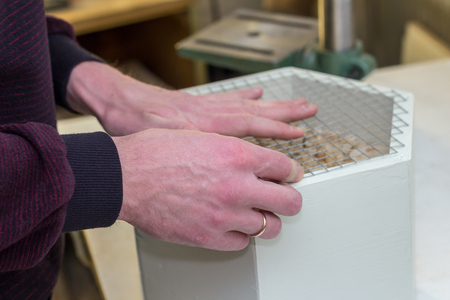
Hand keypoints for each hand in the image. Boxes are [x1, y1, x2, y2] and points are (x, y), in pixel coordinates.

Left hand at [67, 62, 316, 137]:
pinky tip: (258, 92)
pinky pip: (230, 97)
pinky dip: (246, 95)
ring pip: (249, 103)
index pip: (251, 128)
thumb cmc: (136, 130)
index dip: (277, 133)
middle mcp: (213, 114)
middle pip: (257, 112)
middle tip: (310, 112)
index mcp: (208, 128)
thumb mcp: (164, 149)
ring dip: (275, 104)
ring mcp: (208, 106)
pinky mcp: (200, 102)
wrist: (119, 104)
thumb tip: (216, 177)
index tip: (299, 137)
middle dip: (286, 113)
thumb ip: (192, 158)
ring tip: (297, 102)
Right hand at [113, 129, 303, 250]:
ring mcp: (225, 215)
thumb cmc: (157, 152)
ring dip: (267, 219)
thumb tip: (256, 162)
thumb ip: (236, 151)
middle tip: (284, 197)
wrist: (126, 176)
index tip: (290, 175)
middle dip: (290, 199)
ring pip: (271, 226)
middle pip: (290, 201)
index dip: (292, 172)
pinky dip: (241, 235)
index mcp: (238, 155)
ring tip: (257, 213)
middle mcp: (237, 186)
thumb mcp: (204, 137)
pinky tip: (232, 225)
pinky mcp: (209, 237)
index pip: (285, 167)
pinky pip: (243, 243)